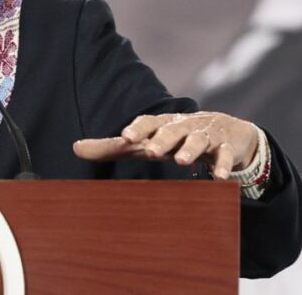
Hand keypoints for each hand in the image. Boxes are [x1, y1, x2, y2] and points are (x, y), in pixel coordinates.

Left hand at [72, 111, 258, 179]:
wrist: (228, 131)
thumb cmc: (175, 138)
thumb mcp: (146, 142)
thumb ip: (112, 147)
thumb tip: (74, 148)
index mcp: (161, 124)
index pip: (147, 123)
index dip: (137, 128)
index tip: (124, 137)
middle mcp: (183, 126)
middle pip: (171, 130)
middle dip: (161, 139)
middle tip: (150, 151)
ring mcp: (206, 135)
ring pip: (198, 140)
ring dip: (189, 150)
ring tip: (181, 162)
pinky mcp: (227, 148)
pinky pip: (225, 156)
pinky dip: (222, 166)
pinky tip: (219, 178)